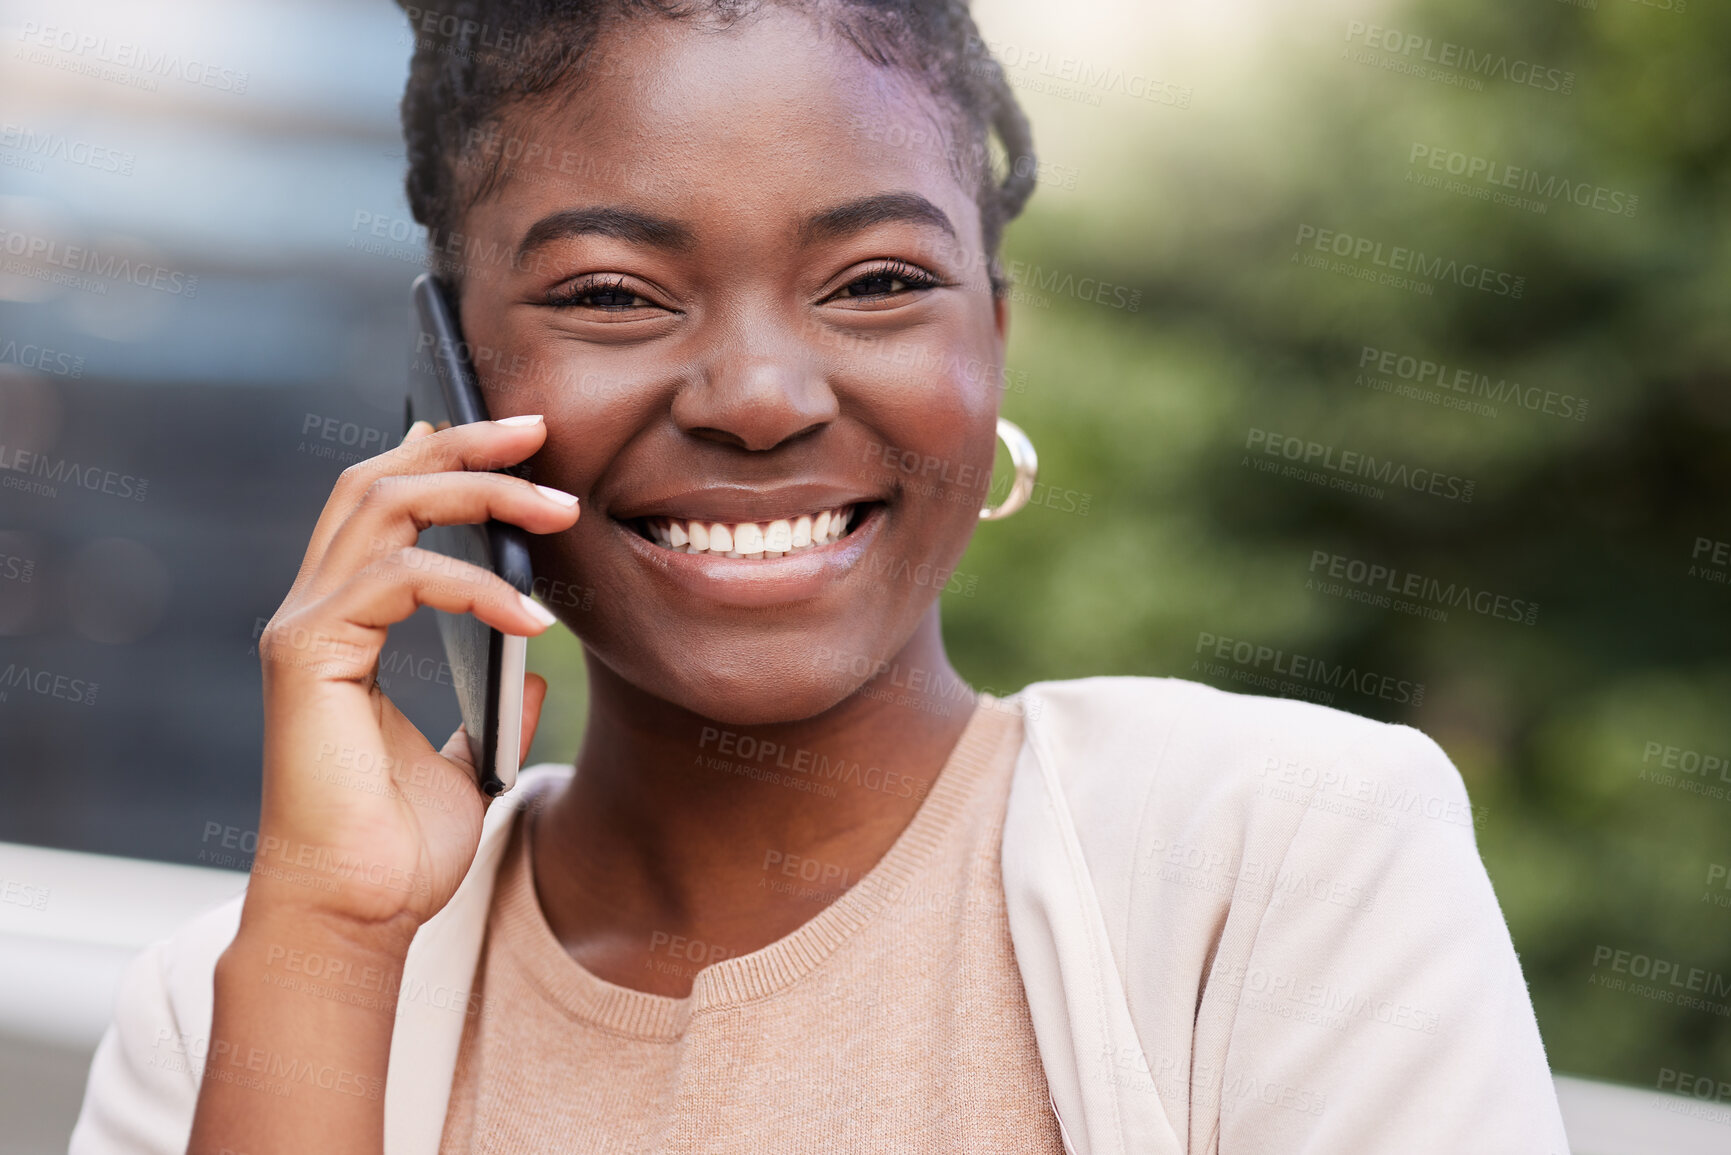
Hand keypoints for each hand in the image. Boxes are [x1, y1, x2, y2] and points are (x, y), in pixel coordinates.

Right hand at [248, 414, 578, 946]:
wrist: (358, 916)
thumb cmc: (400, 849)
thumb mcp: (471, 758)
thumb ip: (494, 702)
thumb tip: (535, 660)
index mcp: (346, 625)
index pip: (385, 504)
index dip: (446, 457)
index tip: (522, 441)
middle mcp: (315, 613)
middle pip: (378, 480)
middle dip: (463, 444)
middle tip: (541, 430)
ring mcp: (304, 629)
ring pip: (382, 506)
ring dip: (478, 493)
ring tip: (558, 509)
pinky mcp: (308, 655)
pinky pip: (397, 579)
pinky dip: (471, 585)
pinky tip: (530, 618)